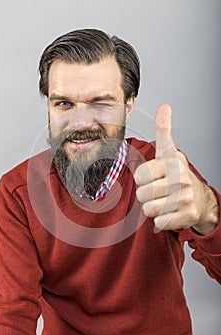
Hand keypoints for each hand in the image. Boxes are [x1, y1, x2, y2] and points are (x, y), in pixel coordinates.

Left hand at [134, 104, 217, 233]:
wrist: (200, 200)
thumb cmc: (178, 175)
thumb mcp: (170, 153)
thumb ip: (164, 132)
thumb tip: (164, 107)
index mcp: (172, 162)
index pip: (140, 175)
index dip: (143, 179)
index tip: (154, 177)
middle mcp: (180, 178)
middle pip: (142, 194)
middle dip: (147, 195)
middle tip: (161, 191)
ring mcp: (185, 198)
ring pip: (148, 209)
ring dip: (154, 208)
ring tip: (166, 201)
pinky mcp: (187, 216)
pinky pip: (158, 222)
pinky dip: (162, 220)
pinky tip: (172, 212)